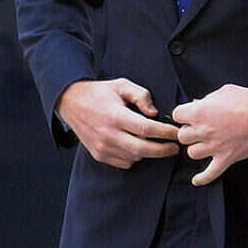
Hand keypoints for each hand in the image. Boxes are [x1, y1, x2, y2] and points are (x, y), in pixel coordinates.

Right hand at [56, 79, 180, 168]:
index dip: (165, 133)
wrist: (70, 103)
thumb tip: (154, 113)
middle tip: (175, 147)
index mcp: (115, 116)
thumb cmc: (99, 93)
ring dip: (149, 153)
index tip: (177, 133)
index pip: (146, 129)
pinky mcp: (99, 155)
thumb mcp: (122, 85)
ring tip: (157, 144)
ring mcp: (102, 147)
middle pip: (142, 149)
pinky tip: (137, 146)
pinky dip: (135, 157)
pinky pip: (124, 162)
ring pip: (134, 157)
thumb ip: (141, 95)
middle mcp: (108, 134)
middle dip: (163, 150)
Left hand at [173, 85, 247, 185]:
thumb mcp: (224, 91)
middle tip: (199, 129)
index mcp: (200, 112)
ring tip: (205, 144)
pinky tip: (197, 180)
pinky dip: (203, 178)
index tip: (190, 115)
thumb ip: (207, 99)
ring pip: (192, 153)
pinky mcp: (226, 158)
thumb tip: (197, 104)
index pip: (177, 115)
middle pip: (182, 137)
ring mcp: (215, 146)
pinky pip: (210, 173)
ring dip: (197, 148)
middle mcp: (204, 131)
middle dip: (190, 132)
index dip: (184, 115)